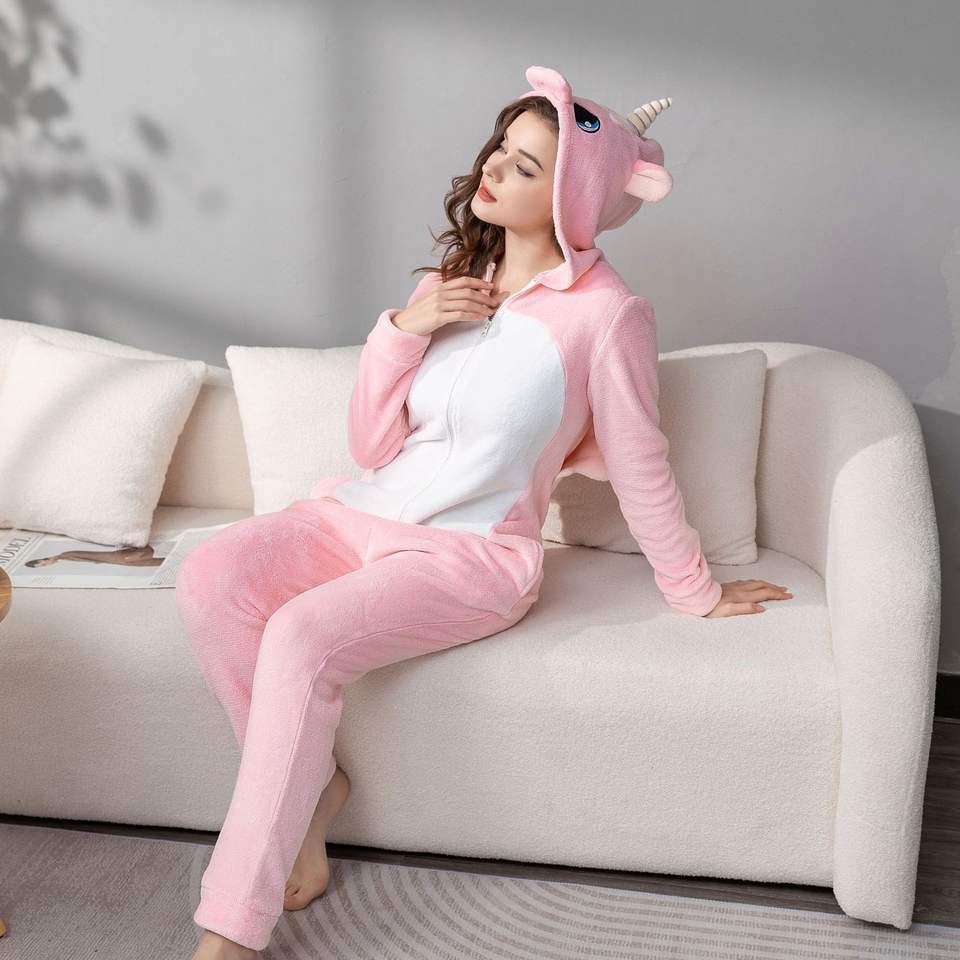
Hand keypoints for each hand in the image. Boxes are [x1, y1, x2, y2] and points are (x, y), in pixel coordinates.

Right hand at [392, 276, 508, 335]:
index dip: (479, 282)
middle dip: (484, 296)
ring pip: (466, 303)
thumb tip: (465, 297)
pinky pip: (460, 314)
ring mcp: (439, 305)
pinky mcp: (438, 317)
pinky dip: (472, 315)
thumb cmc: (420, 314)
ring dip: (481, 307)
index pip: (463, 280)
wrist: (404, 325)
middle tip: (494, 302)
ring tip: (490, 312)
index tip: (490, 286)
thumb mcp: (432, 300)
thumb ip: (447, 296)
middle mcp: (440, 294)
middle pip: (468, 292)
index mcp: (440, 288)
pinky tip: (479, 318)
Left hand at [703, 579, 793, 617]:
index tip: (789, 595)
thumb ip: (746, 609)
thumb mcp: (729, 612)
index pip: (765, 594)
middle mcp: (741, 590)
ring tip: (775, 586)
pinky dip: (756, 583)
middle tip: (786, 590)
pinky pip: (747, 582)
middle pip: (763, 586)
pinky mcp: (730, 586)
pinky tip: (755, 584)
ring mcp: (735, 587)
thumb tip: (762, 609)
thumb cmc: (712, 609)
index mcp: (743, 597)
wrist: (698, 599)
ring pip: (756, 583)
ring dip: (767, 584)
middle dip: (776, 588)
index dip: (778, 595)